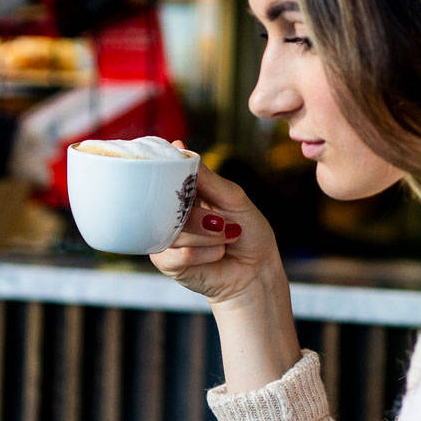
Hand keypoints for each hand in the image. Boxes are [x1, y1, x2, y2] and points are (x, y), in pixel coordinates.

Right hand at [152, 150, 301, 392]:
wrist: (256, 273)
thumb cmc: (249, 234)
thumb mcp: (234, 198)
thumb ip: (207, 178)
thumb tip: (180, 148)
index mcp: (185, 193)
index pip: (165, 174)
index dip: (166, 169)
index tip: (172, 163)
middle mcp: (170, 212)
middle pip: (164, 201)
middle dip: (197, 211)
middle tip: (221, 220)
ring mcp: (166, 236)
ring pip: (173, 229)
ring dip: (206, 235)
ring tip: (226, 237)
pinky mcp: (167, 262)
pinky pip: (177, 253)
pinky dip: (202, 253)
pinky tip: (216, 254)